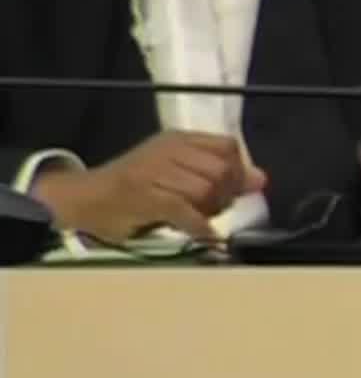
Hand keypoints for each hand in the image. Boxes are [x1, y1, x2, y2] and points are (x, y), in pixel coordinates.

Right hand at [31, 131, 264, 242]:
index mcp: (178, 140)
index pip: (228, 146)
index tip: (229, 192)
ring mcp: (154, 170)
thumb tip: (261, 179)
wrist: (83, 200)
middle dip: (225, 195)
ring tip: (196, 219)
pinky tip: (204, 237)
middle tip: (212, 210)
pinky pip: (185, 210)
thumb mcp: (176, 174)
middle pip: (221, 169)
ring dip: (209, 211)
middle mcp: (168, 149)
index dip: (237, 172)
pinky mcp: (144, 194)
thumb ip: (218, 175)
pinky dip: (200, 227)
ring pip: (205, 189)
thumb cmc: (133, 191)